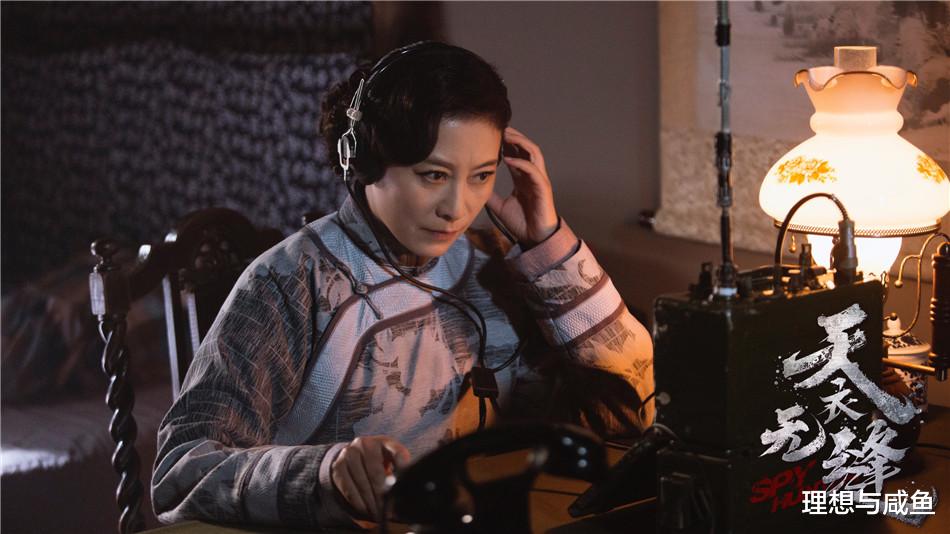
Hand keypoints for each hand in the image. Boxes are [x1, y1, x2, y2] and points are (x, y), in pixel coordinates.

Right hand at [331, 435, 410, 520]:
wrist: (354, 455)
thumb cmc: (380, 461)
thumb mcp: (392, 460)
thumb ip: (400, 471)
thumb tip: (406, 489)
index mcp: (385, 441)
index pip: (398, 453)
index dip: (402, 469)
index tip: (404, 487)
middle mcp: (365, 444)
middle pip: (376, 473)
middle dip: (382, 496)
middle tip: (388, 511)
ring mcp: (349, 453)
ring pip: (361, 482)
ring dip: (370, 502)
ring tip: (377, 514)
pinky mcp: (338, 465)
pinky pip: (348, 487)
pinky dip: (357, 502)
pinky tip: (364, 510)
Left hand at [486, 127, 558, 247]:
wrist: (535, 238)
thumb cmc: (521, 222)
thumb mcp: (500, 206)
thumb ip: (491, 195)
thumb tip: (476, 188)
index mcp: (523, 177)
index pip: (516, 153)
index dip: (506, 142)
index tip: (492, 134)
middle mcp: (532, 175)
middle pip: (525, 147)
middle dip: (513, 136)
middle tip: (498, 128)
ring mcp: (539, 180)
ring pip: (533, 152)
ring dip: (520, 142)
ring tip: (506, 135)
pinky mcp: (543, 188)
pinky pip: (533, 170)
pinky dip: (521, 163)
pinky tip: (508, 159)